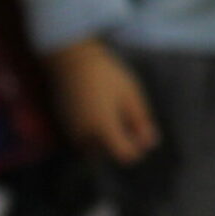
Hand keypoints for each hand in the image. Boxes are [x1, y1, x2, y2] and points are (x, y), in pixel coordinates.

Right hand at [44, 37, 157, 164]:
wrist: (72, 60)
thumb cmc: (107, 75)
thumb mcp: (131, 95)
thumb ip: (141, 121)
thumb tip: (150, 144)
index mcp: (103, 127)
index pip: (123, 154)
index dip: (136, 150)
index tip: (142, 133)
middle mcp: (84, 134)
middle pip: (107, 154)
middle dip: (120, 143)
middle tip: (129, 120)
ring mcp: (71, 131)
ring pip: (92, 149)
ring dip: (105, 141)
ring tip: (115, 116)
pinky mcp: (63, 125)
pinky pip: (81, 140)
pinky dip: (93, 135)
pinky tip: (101, 113)